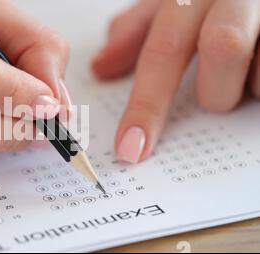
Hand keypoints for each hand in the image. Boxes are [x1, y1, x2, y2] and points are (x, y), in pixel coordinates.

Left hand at [92, 0, 259, 163]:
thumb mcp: (172, 3)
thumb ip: (136, 31)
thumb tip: (101, 68)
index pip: (161, 52)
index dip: (145, 106)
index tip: (131, 148)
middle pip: (222, 48)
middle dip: (216, 90)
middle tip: (213, 95)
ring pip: (258, 64)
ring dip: (245, 86)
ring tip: (241, 77)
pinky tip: (257, 69)